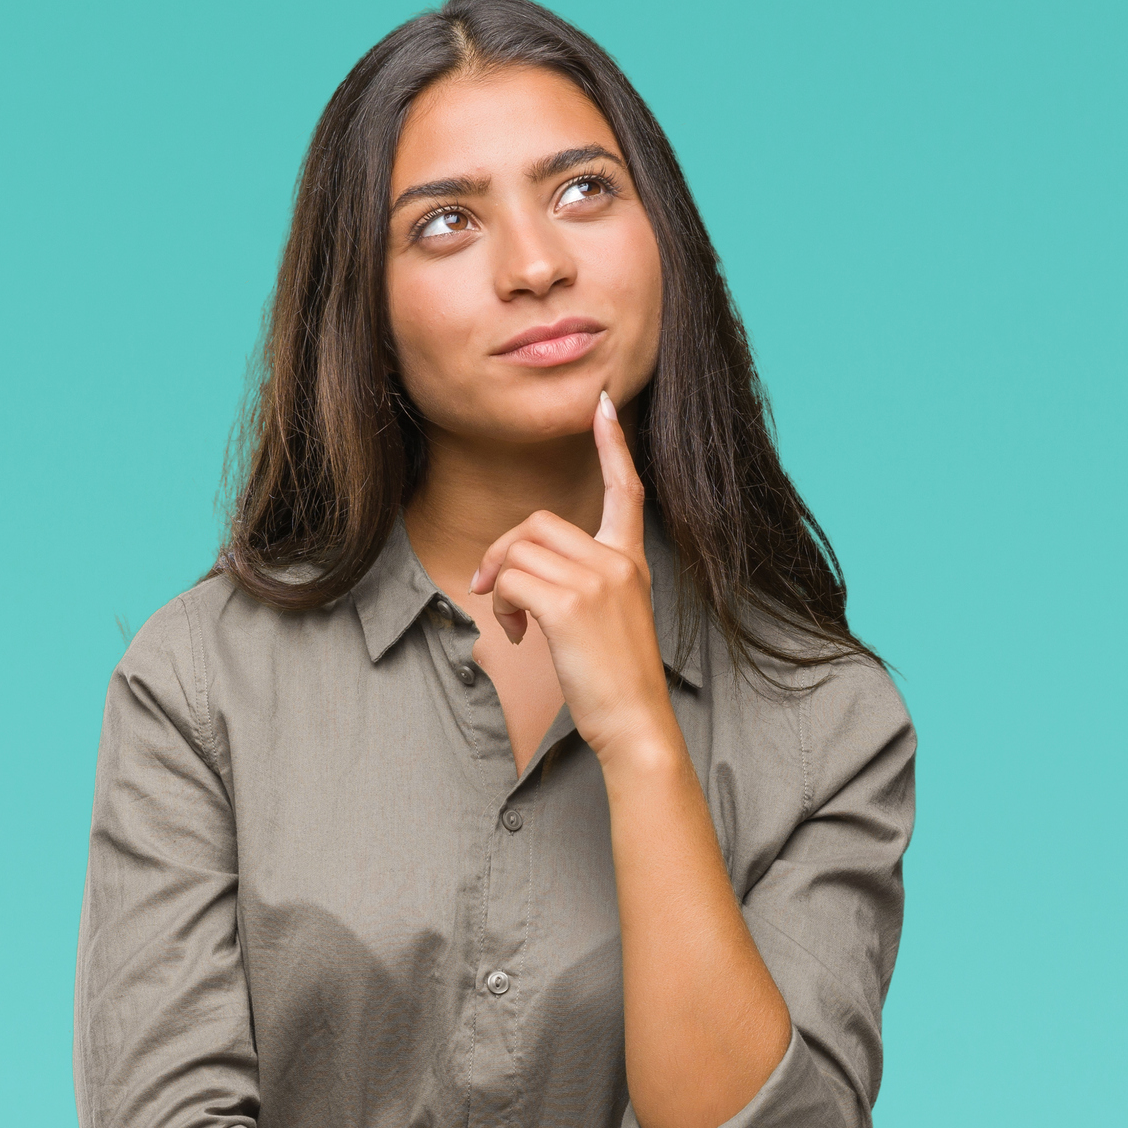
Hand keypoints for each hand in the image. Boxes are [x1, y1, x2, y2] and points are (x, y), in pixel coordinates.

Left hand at [468, 390, 672, 764]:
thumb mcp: (610, 617)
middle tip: (492, 591)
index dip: (614, 446)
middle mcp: (618, 562)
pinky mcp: (570, 605)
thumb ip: (582, 581)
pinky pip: (510, 581)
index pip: (626, 489)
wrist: (635, 721)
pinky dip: (500, 607)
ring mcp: (596, 582)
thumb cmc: (615, 678)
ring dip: (499, 586)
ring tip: (514, 624)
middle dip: (503, 553)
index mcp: (631, 561)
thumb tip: (522, 569)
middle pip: (539, 524)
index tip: (604, 406)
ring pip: (519, 551)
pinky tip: (518, 636)